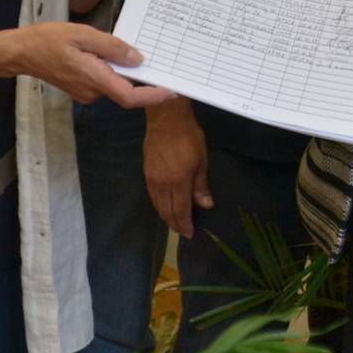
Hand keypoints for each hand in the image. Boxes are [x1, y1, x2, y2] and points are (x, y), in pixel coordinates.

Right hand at [8, 22, 174, 108]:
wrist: (21, 52)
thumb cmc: (49, 40)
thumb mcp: (83, 35)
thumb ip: (112, 48)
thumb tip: (138, 60)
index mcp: (94, 79)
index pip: (130, 97)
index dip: (153, 97)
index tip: (173, 92)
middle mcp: (92, 91)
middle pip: (126, 91)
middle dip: (147, 83)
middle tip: (167, 67)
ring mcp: (86, 92)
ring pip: (116, 86)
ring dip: (132, 76)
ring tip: (149, 57)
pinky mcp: (82, 88)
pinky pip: (106, 82)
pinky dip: (118, 73)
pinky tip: (123, 57)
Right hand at [143, 97, 212, 236]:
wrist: (166, 118)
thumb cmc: (188, 137)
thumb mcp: (201, 160)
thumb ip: (201, 185)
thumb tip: (206, 205)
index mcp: (178, 182)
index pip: (181, 211)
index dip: (185, 225)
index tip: (190, 234)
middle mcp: (162, 184)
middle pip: (167, 212)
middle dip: (175, 224)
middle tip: (183, 231)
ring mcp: (152, 179)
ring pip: (158, 205)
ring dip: (166, 216)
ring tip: (175, 222)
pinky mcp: (146, 173)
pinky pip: (152, 196)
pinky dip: (159, 205)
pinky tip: (165, 206)